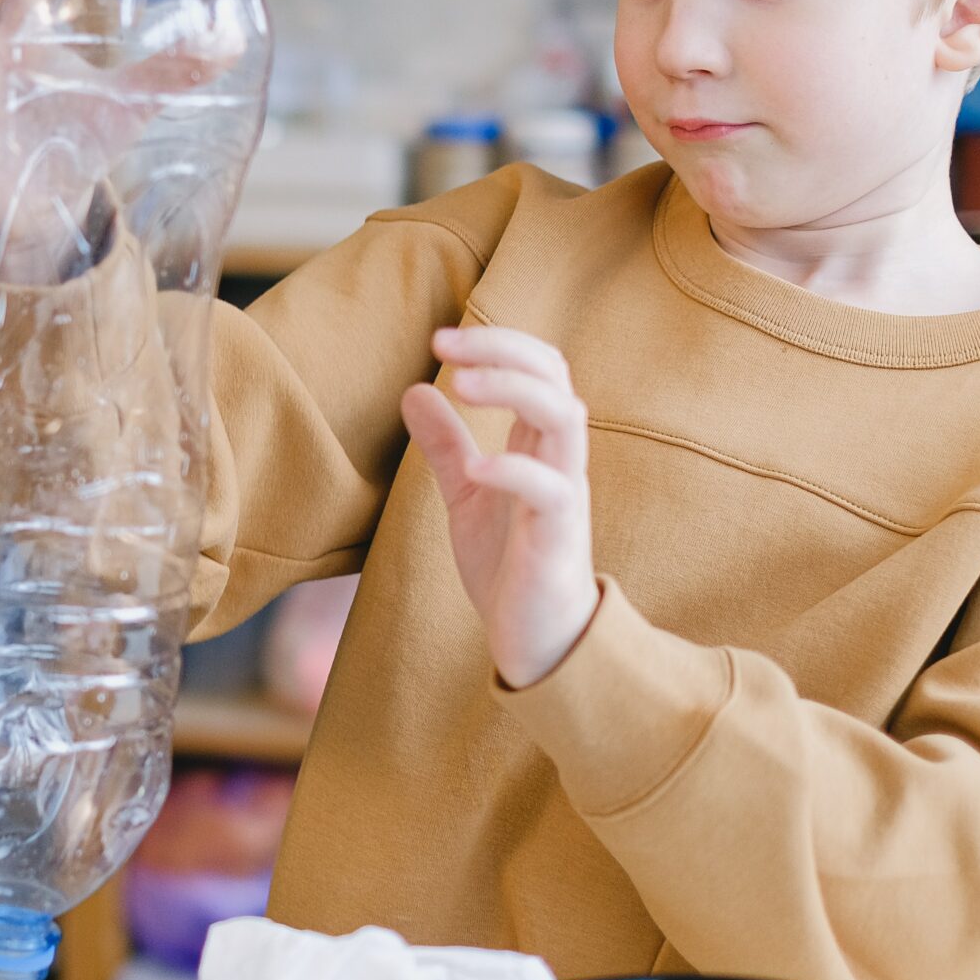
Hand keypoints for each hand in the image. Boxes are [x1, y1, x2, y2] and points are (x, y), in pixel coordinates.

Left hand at [399, 326, 600, 688]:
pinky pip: (552, 490)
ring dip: (513, 391)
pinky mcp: (560, 538)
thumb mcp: (467, 495)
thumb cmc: (511, 564)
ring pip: (566, 418)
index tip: (439, 340)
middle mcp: (560, 459)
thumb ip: (446, 445)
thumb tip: (414, 390)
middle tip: (442, 343)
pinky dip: (515, 470)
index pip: (538, 367)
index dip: (495, 344)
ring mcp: (565, 495)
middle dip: (502, 349)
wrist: (538, 639)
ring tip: (462, 384)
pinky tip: (476, 467)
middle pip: (554, 376)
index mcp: (541, 444)